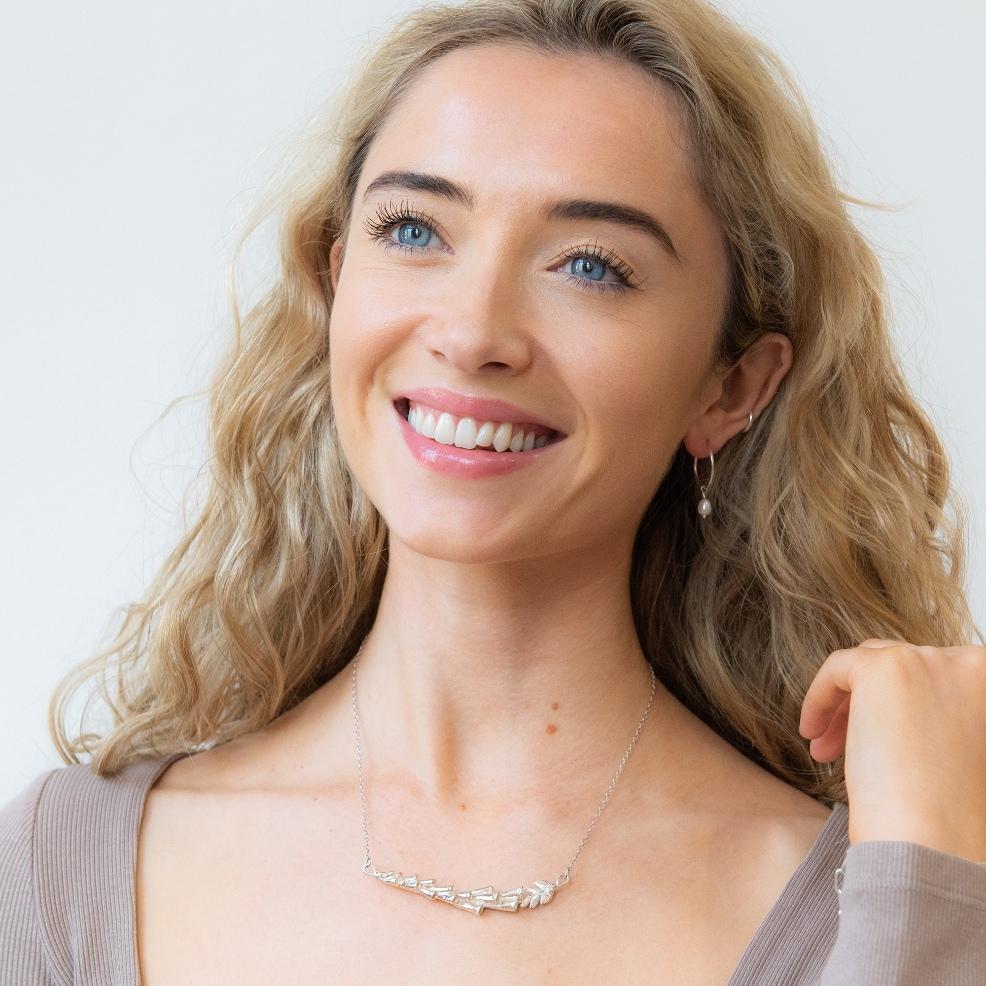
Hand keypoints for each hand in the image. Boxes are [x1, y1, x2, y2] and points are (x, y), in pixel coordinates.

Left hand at [799, 637, 985, 860]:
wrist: (933, 840)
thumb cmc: (945, 814)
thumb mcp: (955, 751)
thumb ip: (939, 718)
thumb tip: (898, 714)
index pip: (935, 679)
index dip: (904, 707)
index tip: (884, 740)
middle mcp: (969, 664)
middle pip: (903, 670)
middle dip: (872, 706)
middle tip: (848, 748)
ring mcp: (926, 661)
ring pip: (869, 664)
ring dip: (847, 704)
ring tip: (828, 749)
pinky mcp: (883, 667)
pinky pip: (838, 667)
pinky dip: (819, 696)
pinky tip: (813, 734)